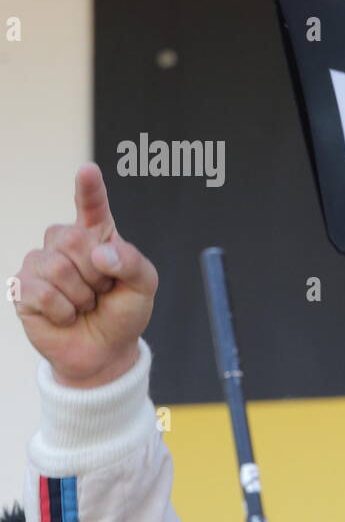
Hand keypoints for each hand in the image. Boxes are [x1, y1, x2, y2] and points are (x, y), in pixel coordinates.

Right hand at [13, 164, 156, 387]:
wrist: (104, 352)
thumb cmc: (123, 313)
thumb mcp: (144, 287)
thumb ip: (132, 263)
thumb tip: (100, 252)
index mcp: (98, 234)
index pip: (91, 206)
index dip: (89, 188)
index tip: (88, 170)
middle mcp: (64, 243)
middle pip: (72, 238)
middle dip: (96, 272)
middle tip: (102, 291)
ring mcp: (40, 263)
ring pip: (57, 266)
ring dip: (81, 295)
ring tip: (86, 304)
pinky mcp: (22, 288)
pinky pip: (41, 291)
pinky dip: (63, 309)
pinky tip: (67, 316)